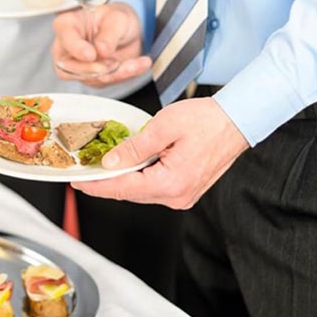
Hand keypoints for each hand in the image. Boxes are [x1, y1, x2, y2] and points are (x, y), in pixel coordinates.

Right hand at [52, 2, 152, 87]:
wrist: (126, 31)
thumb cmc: (115, 18)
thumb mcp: (117, 18)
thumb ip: (109, 33)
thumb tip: (101, 50)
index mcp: (67, 26)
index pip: (65, 40)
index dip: (76, 49)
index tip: (91, 54)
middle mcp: (67, 49)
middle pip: (68, 69)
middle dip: (94, 70)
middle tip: (112, 65)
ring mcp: (77, 66)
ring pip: (89, 79)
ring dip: (115, 74)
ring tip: (135, 64)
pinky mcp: (91, 78)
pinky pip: (105, 83)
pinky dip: (124, 76)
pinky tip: (137, 66)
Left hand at [72, 97, 249, 208]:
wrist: (238, 120)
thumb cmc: (207, 120)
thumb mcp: (163, 126)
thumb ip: (134, 148)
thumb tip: (109, 163)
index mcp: (171, 183)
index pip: (123, 188)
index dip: (97, 186)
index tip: (78, 183)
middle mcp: (177, 196)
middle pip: (130, 193)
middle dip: (106, 183)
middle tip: (84, 172)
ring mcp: (183, 196)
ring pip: (141, 192)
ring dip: (122, 180)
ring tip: (101, 168)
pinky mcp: (186, 190)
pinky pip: (153, 188)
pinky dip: (138, 178)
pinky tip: (127, 166)